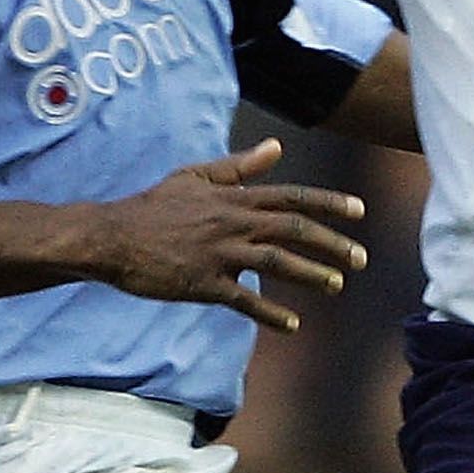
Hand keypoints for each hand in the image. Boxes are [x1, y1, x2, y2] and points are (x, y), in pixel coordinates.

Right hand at [85, 139, 368, 331]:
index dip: (328, 203)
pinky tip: (293, 325)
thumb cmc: (153, 206)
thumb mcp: (196, 177)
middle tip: (361, 259)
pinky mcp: (203, 282)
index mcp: (234, 198)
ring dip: (311, 274)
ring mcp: (218, 252)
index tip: (360, 211)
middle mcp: (232, 222)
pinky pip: (243, 299)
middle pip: (293, 229)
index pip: (292, 196)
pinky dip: (270, 313)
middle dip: (332, 243)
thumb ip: (239, 167)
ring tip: (337, 286)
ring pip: (276, 261)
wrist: (112, 237)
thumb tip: (276, 147)